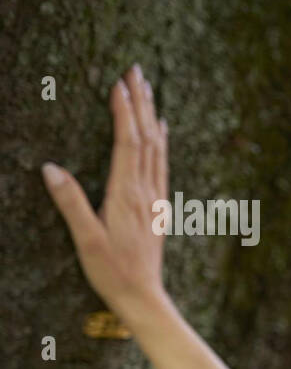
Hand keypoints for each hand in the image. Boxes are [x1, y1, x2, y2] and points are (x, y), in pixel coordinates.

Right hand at [42, 62, 170, 326]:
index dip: (124, 113)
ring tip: (148, 89)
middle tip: (135, 71)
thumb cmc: (112, 272)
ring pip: (156, 149)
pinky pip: (161, 166)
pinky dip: (161, 143)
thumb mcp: (85, 240)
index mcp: (125, 196)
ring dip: (151, 116)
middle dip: (140, 103)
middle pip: (145, 139)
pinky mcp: (158, 208)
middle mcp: (145, 192)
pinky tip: (161, 131)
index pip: (127, 144)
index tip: (119, 84)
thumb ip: (70, 203)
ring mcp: (155, 199)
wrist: (144, 297)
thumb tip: (50, 168)